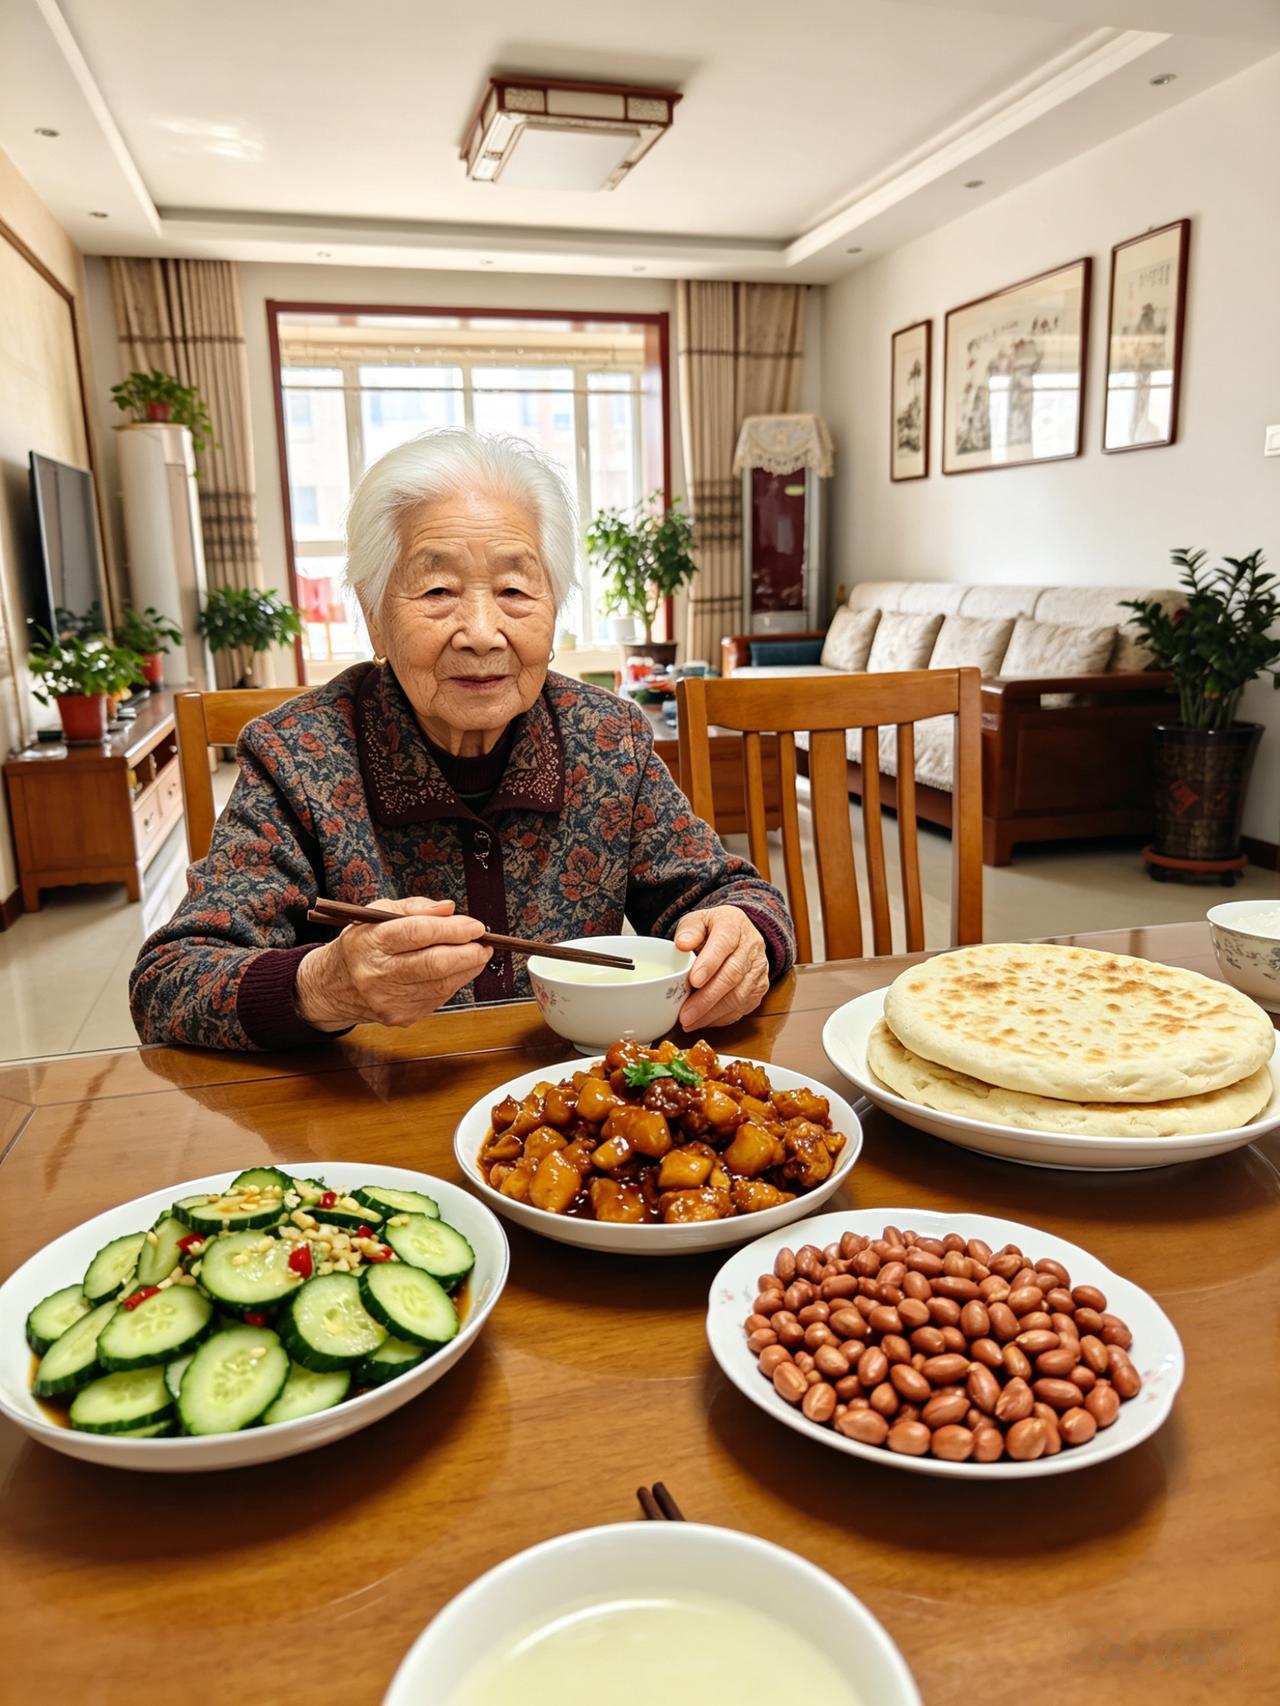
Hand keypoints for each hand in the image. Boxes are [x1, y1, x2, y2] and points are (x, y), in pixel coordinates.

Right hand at [295, 897, 490, 1030]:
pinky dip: (454, 982)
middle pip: (435, 964)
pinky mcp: (400, 1017)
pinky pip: (438, 998)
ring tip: (477, 954)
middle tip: (484, 943)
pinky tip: (457, 970)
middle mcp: (377, 974)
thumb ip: (414, 907)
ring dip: (468, 968)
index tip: (476, 926)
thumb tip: (448, 909)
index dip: (453, 929)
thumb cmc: (361, 944)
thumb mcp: (377, 913)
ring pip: (442, 984)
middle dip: (469, 953)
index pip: (418, 933)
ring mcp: (389, 1000)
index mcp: (370, 942)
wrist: (335, 986)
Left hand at [673, 907, 769, 1029]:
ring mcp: (758, 969)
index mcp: (734, 924)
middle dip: (707, 998)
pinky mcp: (760, 988)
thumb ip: (689, 930)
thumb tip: (682, 944)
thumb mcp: (697, 920)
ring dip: (712, 1013)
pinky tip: (702, 1021)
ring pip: (739, 996)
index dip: (709, 964)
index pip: (724, 943)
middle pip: (732, 975)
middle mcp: (751, 947)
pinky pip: (742, 1007)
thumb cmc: (713, 929)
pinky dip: (721, 1018)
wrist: (740, 933)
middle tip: (685, 1014)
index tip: (693, 981)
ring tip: (689, 1022)